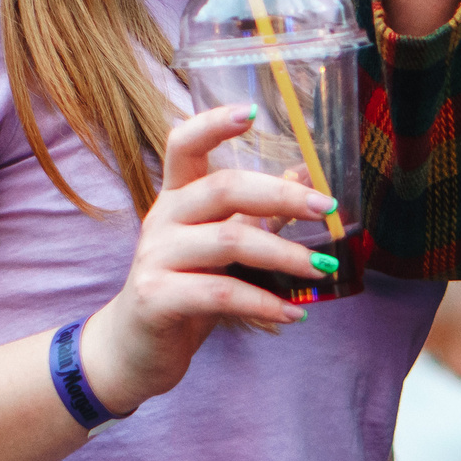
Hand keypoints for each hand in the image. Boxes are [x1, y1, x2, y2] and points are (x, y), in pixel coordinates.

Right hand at [77, 105, 338, 411]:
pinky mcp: (156, 298)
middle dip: (282, 194)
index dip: (214, 123)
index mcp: (176, 197)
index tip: (253, 112)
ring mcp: (155, 258)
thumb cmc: (184, 289)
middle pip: (223, 187)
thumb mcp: (218, 246)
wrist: (134, 348)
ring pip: (229, 242)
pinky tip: (294, 312)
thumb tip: (299, 175)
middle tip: (326, 207)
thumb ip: (253, 214)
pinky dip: (264, 303)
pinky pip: (220, 294)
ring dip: (285, 255)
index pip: (183, 144)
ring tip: (323, 269)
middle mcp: (162, 219)